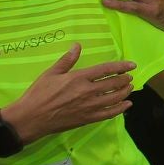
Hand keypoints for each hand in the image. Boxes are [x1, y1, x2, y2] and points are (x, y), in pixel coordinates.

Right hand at [3, 43, 135, 144]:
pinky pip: (109, 114)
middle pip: (113, 84)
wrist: (31, 118)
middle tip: (130, 77)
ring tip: (130, 88)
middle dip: (124, 80)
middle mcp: (88, 92)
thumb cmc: (38, 94)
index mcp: (79, 78)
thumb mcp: (51, 73)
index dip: (121, 67)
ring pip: (114, 99)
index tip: (132, 65)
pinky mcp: (88, 119)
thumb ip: (67, 60)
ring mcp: (89, 107)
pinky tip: (126, 105)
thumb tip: (77, 45)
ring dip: (125, 92)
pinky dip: (120, 109)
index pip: (105, 70)